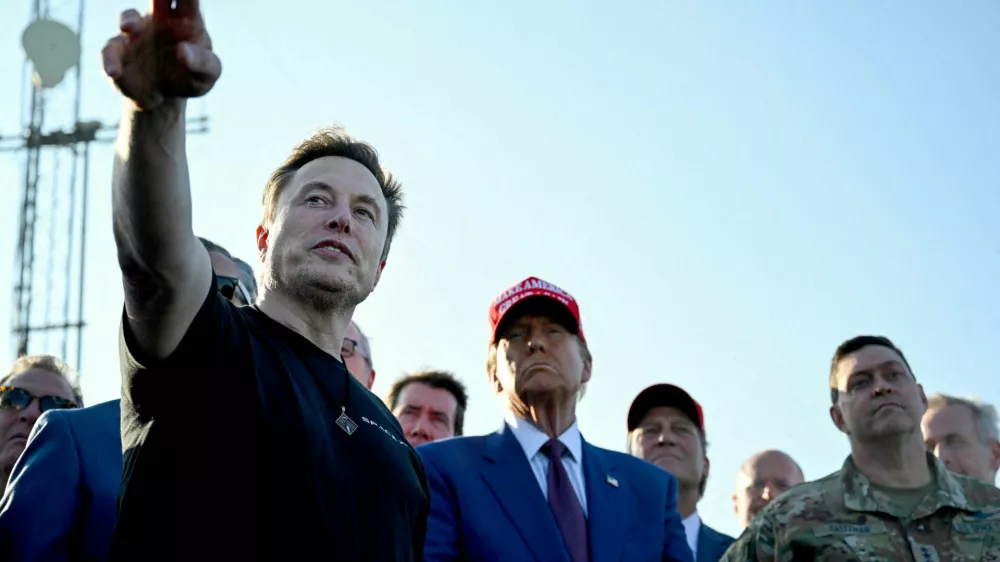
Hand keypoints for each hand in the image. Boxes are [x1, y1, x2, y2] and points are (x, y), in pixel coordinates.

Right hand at [102, 0, 220, 109]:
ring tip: (128, 27)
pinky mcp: (119, 52)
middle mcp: (159, 20)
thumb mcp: (208, 75)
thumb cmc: (192, 78)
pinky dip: (110, 60)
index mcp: (186, 20)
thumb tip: (183, 50)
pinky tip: (113, 72)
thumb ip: (203, 63)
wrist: (166, 99)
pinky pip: (110, 51)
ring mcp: (136, 34)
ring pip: (129, 18)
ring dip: (128, 21)